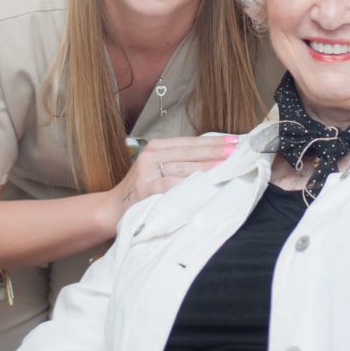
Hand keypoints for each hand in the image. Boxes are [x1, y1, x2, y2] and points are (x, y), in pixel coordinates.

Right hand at [104, 135, 238, 222]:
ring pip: (184, 166)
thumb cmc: (141, 190)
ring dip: (207, 167)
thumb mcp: (158, 169)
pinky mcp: (145, 188)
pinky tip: (204, 184)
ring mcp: (147, 171)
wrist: (112, 209)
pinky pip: (171, 185)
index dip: (213, 142)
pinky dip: (189, 184)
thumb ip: (180, 162)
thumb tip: (215, 158)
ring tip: (226, 166)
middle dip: (215, 151)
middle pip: (190, 151)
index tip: (234, 142)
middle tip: (237, 151)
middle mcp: (152, 154)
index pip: (191, 142)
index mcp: (157, 147)